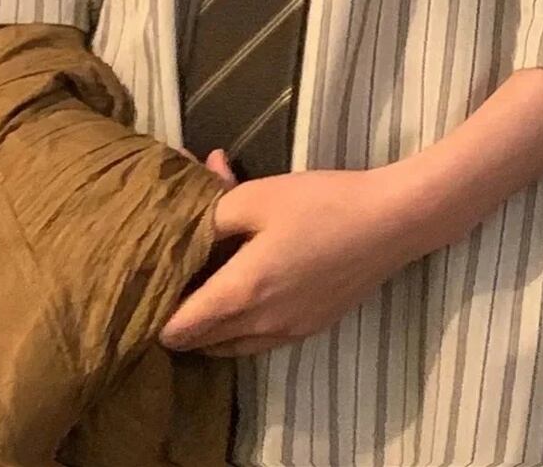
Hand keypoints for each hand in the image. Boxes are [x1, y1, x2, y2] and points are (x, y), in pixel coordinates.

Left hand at [158, 153, 424, 356]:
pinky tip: (250, 284)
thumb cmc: (321, 204)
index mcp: (242, 294)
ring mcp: (288, 332)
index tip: (152, 283)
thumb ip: (211, 210)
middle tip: (178, 276)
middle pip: (200, 344)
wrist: (390, 222)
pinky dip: (242, 323)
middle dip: (182, 317)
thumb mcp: (257, 196)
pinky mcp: (310, 328)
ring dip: (212, 324)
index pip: (179, 330)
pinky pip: (258, 339)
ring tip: (209, 282)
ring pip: (229, 346)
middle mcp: (261, 326)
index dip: (157, 312)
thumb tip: (182, 214)